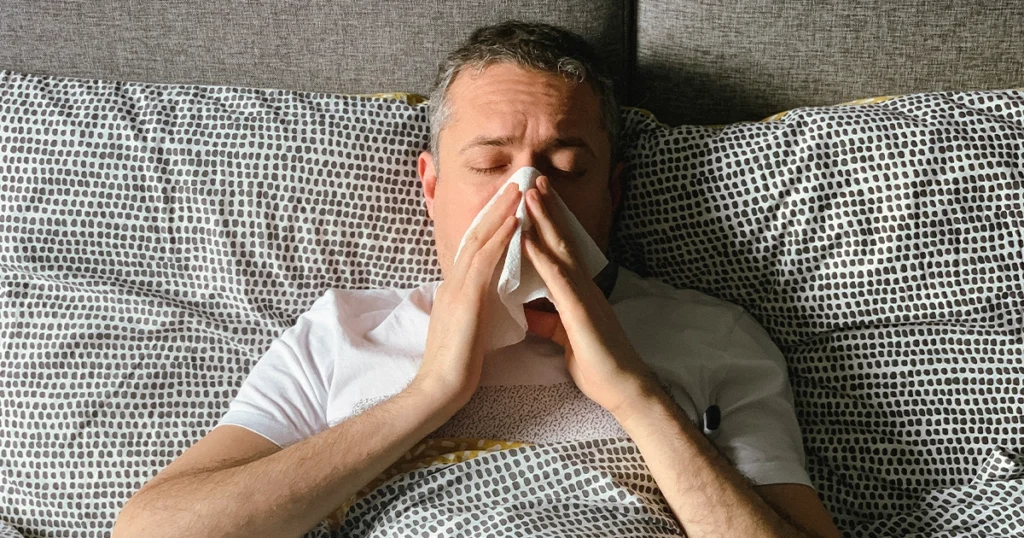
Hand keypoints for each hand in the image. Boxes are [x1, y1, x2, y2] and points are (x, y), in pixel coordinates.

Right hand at [413, 185, 521, 409]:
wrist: (438, 389)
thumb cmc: (456, 366)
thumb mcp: (467, 327)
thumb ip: (474, 307)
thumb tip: (486, 297)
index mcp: (455, 288)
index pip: (474, 247)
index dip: (490, 223)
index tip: (507, 203)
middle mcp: (454, 281)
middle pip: (475, 234)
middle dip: (495, 207)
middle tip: (514, 181)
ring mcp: (457, 287)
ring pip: (479, 239)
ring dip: (500, 212)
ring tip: (518, 189)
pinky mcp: (466, 299)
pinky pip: (485, 260)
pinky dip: (501, 237)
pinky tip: (517, 221)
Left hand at [521, 176, 660, 415]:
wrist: (624, 389)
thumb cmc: (598, 366)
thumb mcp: (564, 338)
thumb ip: (549, 320)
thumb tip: (529, 310)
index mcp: (580, 292)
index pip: (561, 250)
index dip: (548, 224)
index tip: (533, 199)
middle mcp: (585, 287)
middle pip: (563, 240)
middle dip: (546, 209)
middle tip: (532, 180)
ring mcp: (585, 296)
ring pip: (562, 250)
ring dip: (544, 221)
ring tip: (529, 194)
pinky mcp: (582, 311)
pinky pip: (559, 279)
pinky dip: (543, 257)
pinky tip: (529, 239)